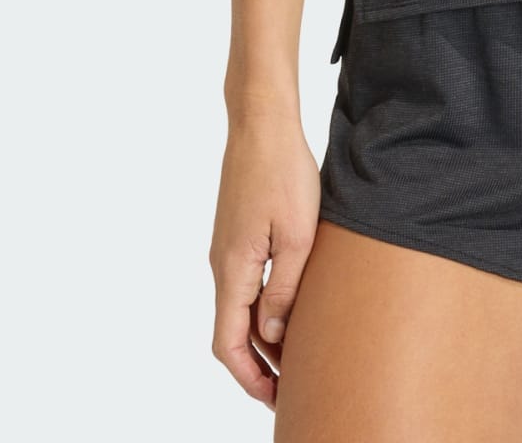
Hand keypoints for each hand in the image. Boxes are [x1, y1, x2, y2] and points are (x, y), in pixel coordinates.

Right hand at [209, 109, 320, 405]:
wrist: (261, 122)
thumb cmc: (283, 172)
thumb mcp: (297, 236)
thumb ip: (285, 289)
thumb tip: (272, 336)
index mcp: (233, 270)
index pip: (228, 344)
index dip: (249, 378)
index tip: (274, 399)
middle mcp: (222, 265)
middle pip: (233, 332)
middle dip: (259, 365)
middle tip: (293, 386)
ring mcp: (228, 249)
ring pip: (241, 308)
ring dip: (264, 336)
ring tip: (299, 353)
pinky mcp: (238, 234)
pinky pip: (247, 283)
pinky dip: (264, 306)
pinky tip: (291, 307)